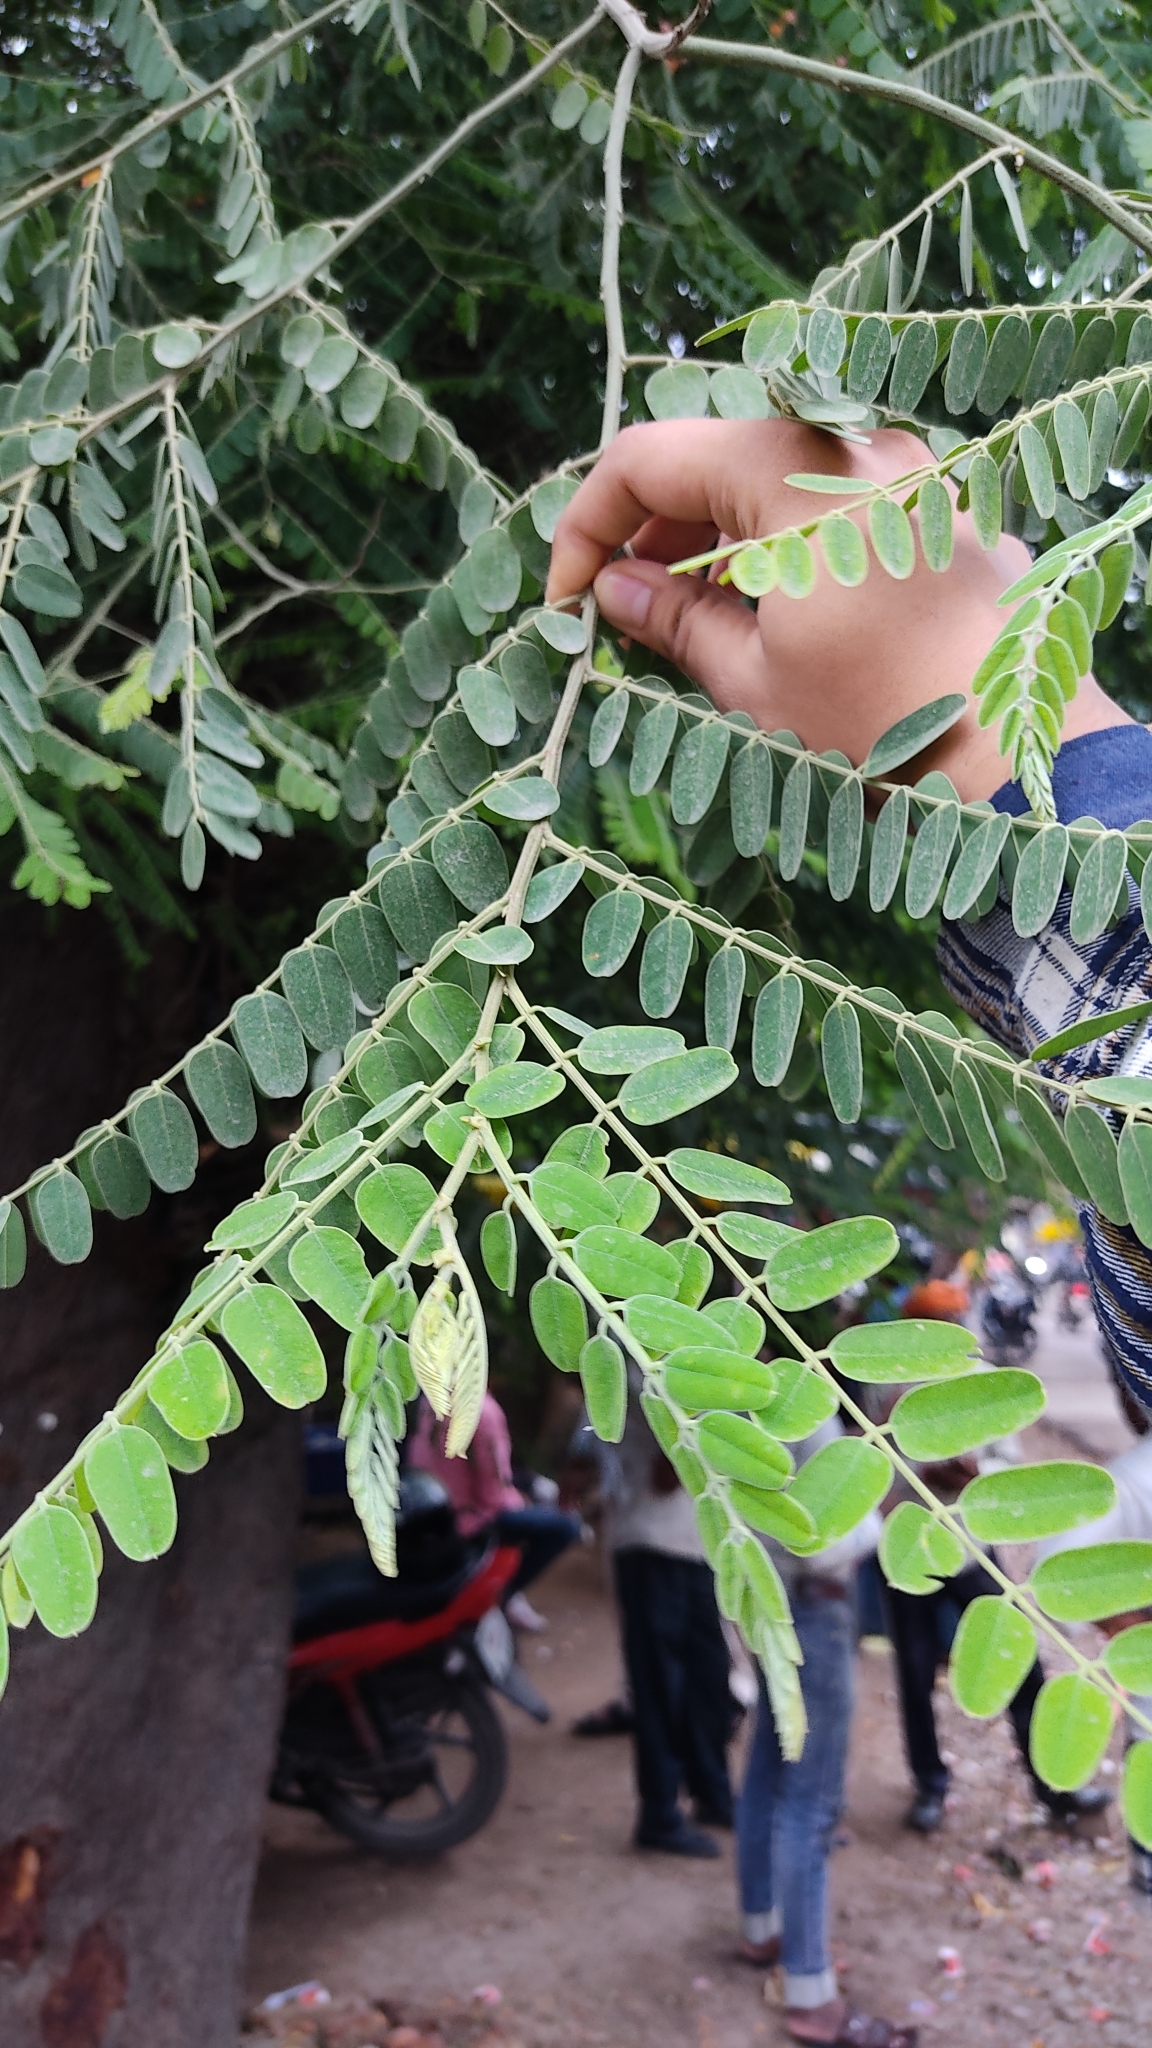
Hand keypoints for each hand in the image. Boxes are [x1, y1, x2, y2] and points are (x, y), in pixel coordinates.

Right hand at [546, 418, 1129, 799]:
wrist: (1022, 761)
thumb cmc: (880, 725)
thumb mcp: (751, 682)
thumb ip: (672, 618)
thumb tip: (611, 588)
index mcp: (791, 470)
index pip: (648, 458)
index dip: (588, 524)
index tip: (568, 598)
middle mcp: (854, 445)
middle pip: (712, 459)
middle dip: (652, 534)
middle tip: (622, 615)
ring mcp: (909, 473)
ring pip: (774, 482)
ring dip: (716, 543)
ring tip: (691, 628)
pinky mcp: (942, 510)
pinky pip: (834, 505)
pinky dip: (783, 547)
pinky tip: (771, 622)